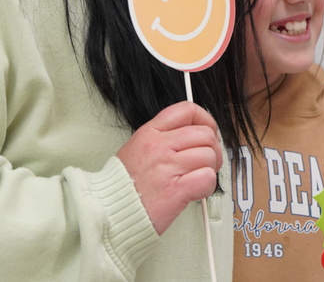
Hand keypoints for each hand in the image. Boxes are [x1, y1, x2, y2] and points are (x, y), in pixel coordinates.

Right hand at [115, 101, 222, 234]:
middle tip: (207, 163)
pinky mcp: (176, 190)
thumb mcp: (137, 148)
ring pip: (210, 156)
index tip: (208, 132)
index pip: (187, 110)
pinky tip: (195, 191)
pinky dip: (207, 186)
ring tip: (197, 179)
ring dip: (210, 169)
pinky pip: (207, 178)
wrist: (110, 214)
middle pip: (205, 134)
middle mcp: (159, 146)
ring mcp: (167, 167)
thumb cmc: (124, 186)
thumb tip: (193, 136)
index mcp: (150, 132)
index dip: (205, 120)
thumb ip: (163, 138)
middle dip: (213, 149)